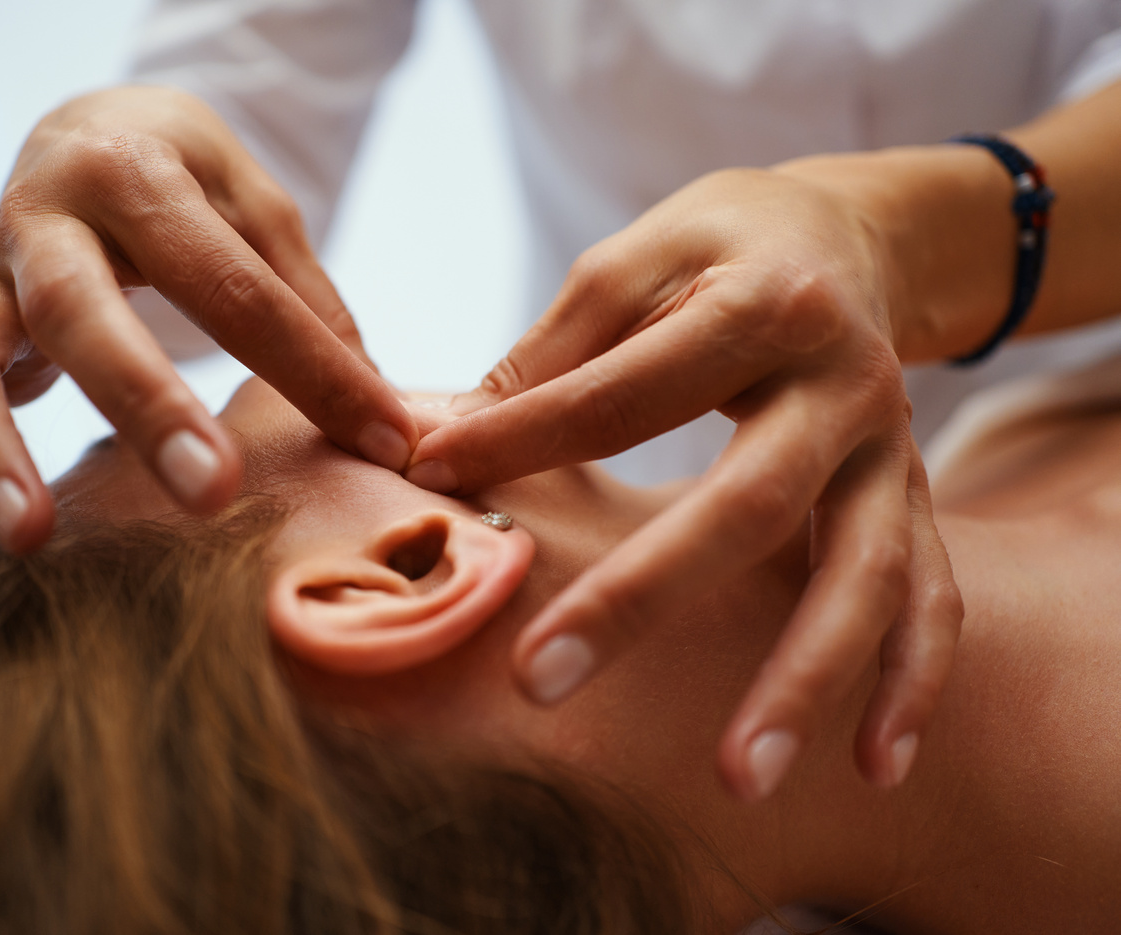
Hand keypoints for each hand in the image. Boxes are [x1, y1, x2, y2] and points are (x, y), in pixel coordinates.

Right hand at [0, 87, 415, 551]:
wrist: (89, 131)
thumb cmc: (184, 180)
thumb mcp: (257, 207)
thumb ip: (308, 300)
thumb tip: (380, 416)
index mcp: (137, 177)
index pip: (233, 282)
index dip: (315, 369)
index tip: (384, 441)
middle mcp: (44, 223)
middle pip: (76, 309)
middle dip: (143, 405)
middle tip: (209, 496)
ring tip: (31, 538)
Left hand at [404, 166, 963, 798]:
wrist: (850, 234)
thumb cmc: (719, 247)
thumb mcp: (635, 260)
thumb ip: (555, 352)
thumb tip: (448, 440)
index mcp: (760, 305)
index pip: (625, 392)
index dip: (521, 435)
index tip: (431, 475)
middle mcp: (841, 381)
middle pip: (747, 502)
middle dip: (640, 597)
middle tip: (538, 682)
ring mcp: (889, 447)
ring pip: (862, 571)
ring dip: (805, 679)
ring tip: (740, 781)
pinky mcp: (911, 492)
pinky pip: (932, 593)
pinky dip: (912, 681)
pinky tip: (876, 767)